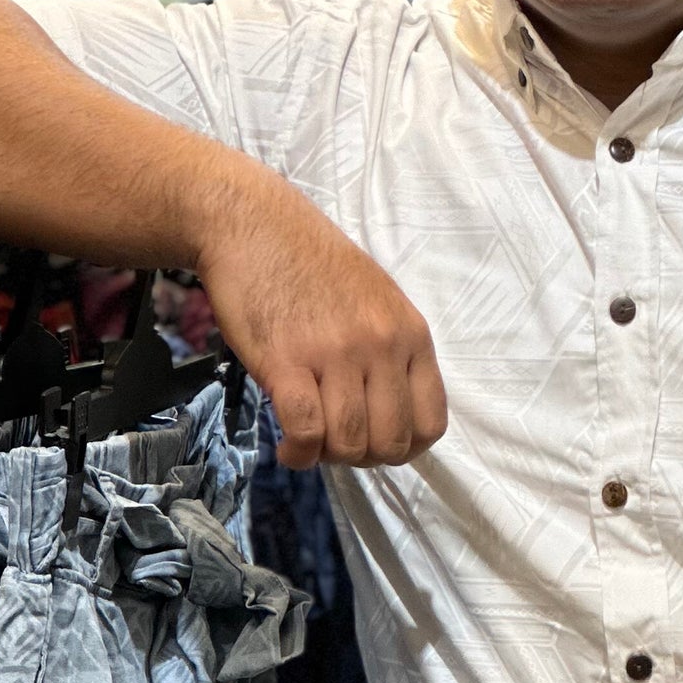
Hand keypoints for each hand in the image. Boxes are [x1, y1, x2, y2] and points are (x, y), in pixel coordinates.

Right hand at [195, 170, 445, 468]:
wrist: (252, 223)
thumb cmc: (311, 263)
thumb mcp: (377, 301)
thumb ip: (392, 353)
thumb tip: (391, 416)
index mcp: (411, 334)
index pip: (430, 423)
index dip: (403, 448)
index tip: (372, 441)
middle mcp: (382, 345)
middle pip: (390, 443)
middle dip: (362, 458)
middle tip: (333, 442)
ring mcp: (336, 353)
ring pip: (348, 443)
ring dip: (326, 457)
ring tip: (307, 442)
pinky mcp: (287, 361)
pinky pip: (306, 431)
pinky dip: (297, 453)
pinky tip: (287, 447)